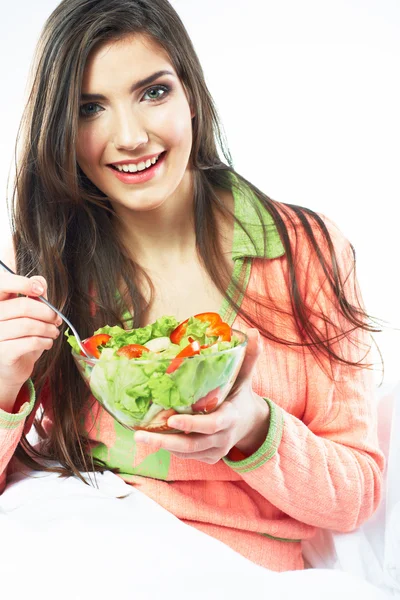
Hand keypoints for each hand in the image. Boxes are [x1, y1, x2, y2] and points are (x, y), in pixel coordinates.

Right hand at [0, 271, 61, 411]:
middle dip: (46, 312)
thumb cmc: (19, 339)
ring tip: (53, 332)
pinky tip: (47, 343)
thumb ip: (33, 296)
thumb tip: (40, 283)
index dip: (22, 283)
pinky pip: (30, 342)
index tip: (40, 291)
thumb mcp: (27, 314)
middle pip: (23, 306)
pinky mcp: (3, 352)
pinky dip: (45, 341)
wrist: (10, 369)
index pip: (3, 284)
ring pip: (28, 325)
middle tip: (56, 319)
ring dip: (48, 328)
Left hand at [135, 329, 269, 463]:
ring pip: (185, 452)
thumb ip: (248, 356)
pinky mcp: (208, 458)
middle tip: (139, 435)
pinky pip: (186, 456)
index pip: (212, 424)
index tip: (171, 418)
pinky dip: (169, 448)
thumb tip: (252, 331)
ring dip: (162, 445)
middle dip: (165, 442)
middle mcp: (223, 438)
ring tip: (139, 434)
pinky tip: (153, 436)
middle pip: (192, 444)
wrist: (251, 424)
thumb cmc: (241, 395)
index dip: (192, 423)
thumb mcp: (245, 377)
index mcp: (231, 417)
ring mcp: (215, 451)